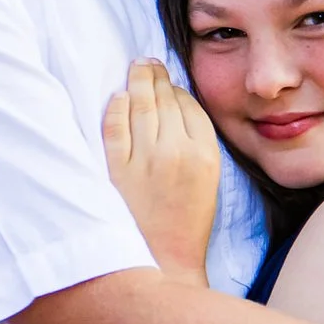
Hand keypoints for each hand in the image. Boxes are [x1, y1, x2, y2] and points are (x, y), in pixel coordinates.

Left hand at [102, 60, 220, 282]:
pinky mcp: (118, 172)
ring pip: (141, 108)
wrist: (164, 260)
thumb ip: (198, 144)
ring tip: (135, 69)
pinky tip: (117, 97)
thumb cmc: (187, 222)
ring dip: (137, 83)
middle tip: (147, 62)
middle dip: (155, 77)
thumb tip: (177, 105)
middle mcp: (177, 154)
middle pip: (165, 101)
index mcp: (205, 155)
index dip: (176, 88)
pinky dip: (116, 108)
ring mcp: (145, 162)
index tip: (167, 80)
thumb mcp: (209, 181)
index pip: (189, 106)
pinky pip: (115, 128)